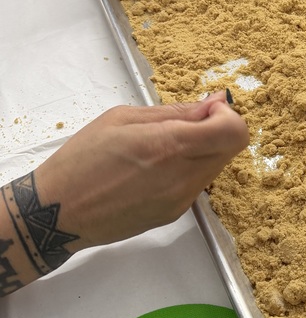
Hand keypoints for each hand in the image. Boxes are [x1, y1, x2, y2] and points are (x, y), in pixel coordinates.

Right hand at [33, 92, 248, 249]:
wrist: (58, 213)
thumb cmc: (82, 160)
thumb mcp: (124, 118)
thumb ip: (177, 111)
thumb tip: (216, 103)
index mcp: (169, 146)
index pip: (234, 132)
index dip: (227, 116)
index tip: (207, 110)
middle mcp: (182, 177)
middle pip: (231, 149)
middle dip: (218, 130)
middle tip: (187, 123)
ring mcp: (180, 200)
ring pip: (216, 167)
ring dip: (203, 150)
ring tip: (164, 146)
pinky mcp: (174, 214)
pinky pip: (197, 184)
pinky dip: (188, 170)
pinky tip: (156, 168)